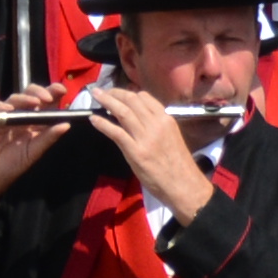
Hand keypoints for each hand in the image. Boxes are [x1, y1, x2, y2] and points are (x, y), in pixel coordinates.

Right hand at [0, 89, 86, 229]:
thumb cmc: (11, 165)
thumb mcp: (33, 152)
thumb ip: (48, 138)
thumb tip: (66, 124)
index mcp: (33, 122)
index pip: (44, 103)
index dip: (53, 93)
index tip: (62, 90)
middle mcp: (19, 115)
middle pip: (30, 95)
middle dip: (40, 92)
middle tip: (48, 97)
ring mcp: (3, 114)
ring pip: (15, 98)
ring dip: (25, 99)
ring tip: (35, 102)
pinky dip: (2, 106)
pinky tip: (9, 109)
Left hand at [85, 80, 217, 224]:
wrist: (184, 185)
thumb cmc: (179, 165)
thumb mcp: (171, 138)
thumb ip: (157, 126)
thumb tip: (140, 118)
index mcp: (166, 120)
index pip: (145, 97)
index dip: (129, 92)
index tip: (119, 93)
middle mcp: (156, 124)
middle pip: (132, 100)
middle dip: (114, 92)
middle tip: (102, 91)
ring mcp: (145, 137)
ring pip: (123, 112)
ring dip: (106, 101)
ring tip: (95, 96)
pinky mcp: (135, 152)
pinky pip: (116, 132)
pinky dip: (103, 123)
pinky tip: (93, 119)